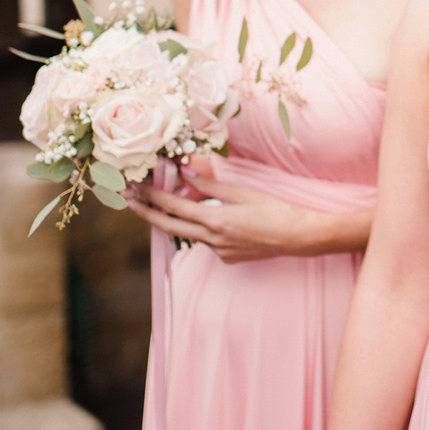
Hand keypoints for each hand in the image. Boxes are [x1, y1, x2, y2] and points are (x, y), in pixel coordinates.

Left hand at [125, 160, 321, 264]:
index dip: (152, 196)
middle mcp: (212, 240)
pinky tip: (213, 218)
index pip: (174, 206)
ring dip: (175, 219)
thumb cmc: (274, 209)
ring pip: (189, 233)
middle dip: (146, 213)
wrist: (297, 237)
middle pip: (169, 226)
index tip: (136, 186)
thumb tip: (186, 171)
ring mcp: (219, 252)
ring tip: (163, 203)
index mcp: (215, 220)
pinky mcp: (227, 258)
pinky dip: (202, 228)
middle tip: (128, 199)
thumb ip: (211, 185)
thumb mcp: (243, 192)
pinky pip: (207, 240)